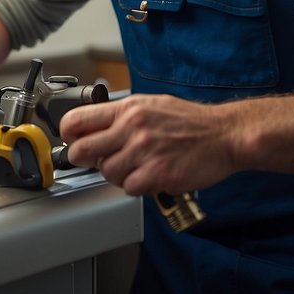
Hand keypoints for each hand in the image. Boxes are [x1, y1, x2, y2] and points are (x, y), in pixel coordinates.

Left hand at [59, 94, 236, 195]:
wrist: (224, 135)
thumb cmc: (190, 122)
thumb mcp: (151, 105)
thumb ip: (121, 116)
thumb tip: (92, 128)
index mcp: (128, 108)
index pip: (78, 119)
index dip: (69, 135)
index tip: (71, 141)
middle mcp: (133, 128)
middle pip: (83, 150)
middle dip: (84, 159)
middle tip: (94, 161)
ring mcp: (144, 151)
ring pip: (107, 172)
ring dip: (118, 174)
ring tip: (135, 167)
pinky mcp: (158, 174)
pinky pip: (129, 188)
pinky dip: (137, 186)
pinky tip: (149, 177)